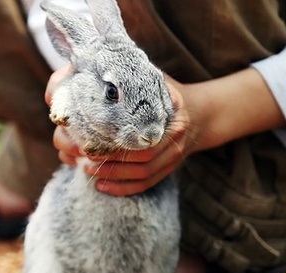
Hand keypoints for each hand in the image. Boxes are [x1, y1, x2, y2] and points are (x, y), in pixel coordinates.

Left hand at [48, 65, 285, 195]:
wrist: (202, 113)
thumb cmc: (170, 93)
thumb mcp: (156, 81)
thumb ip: (134, 79)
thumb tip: (99, 70)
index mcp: (172, 117)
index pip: (142, 138)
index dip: (115, 145)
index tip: (90, 141)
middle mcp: (175, 140)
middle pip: (141, 160)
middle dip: (111, 163)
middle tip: (83, 159)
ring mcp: (174, 157)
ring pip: (142, 175)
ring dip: (114, 177)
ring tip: (88, 171)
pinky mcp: (169, 168)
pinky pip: (147, 184)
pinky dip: (124, 189)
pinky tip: (102, 187)